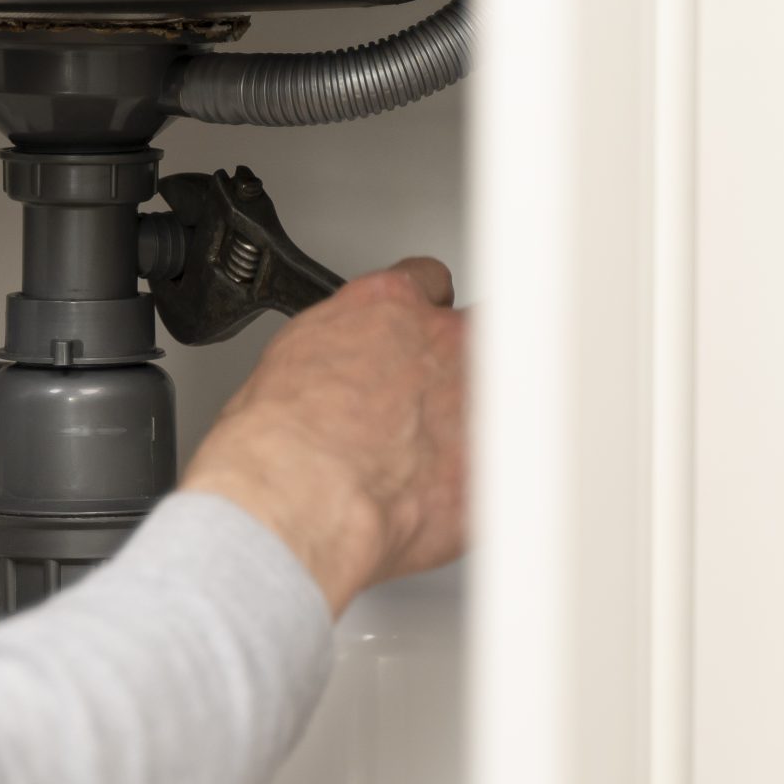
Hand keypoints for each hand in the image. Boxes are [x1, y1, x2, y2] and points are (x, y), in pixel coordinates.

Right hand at [182, 257, 468, 612]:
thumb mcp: (292, 362)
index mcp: (390, 307)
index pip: (428, 283)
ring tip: (425, 459)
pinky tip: (434, 500)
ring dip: (472, 422)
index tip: (411, 339)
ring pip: (502, 398)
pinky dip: (474, 482)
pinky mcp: (495, 464)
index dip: (420, 315)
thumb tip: (340, 372)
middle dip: (460, 362)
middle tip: (424, 401)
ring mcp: (479, 401)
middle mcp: (445, 343)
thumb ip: (341, 351)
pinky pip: (501, 468)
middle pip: (478, 332)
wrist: (300, 495)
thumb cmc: (281, 437)